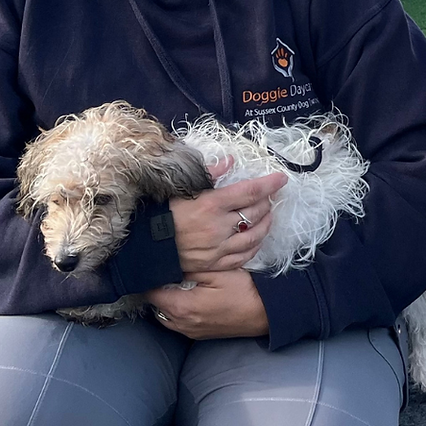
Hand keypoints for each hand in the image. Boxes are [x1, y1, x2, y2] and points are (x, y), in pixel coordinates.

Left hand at [145, 269, 268, 338]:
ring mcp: (191, 332)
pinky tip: (190, 294)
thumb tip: (169, 261)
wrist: (266, 312)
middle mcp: (182, 324)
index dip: (151, 276)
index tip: (156, 262)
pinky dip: (178, 308)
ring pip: (166, 315)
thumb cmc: (243, 289)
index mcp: (182, 307)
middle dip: (159, 287)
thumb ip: (189, 266)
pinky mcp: (200, 334)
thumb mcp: (216, 270)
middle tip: (167, 269)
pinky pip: (178, 321)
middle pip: (156, 305)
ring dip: (168, 299)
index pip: (151, 292)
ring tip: (178, 281)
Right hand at [169, 162, 286, 273]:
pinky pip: (244, 255)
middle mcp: (219, 226)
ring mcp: (219, 247)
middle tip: (270, 195)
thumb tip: (229, 161)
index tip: (281, 178)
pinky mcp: (216, 264)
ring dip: (266, 223)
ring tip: (268, 214)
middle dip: (267, 202)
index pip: (249, 191)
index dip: (269, 184)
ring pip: (254, 235)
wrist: (143, 247)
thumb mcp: (182, 188)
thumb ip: (208, 173)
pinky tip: (257, 238)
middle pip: (255, 212)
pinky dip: (255, 245)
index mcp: (211, 204)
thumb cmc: (161, 213)